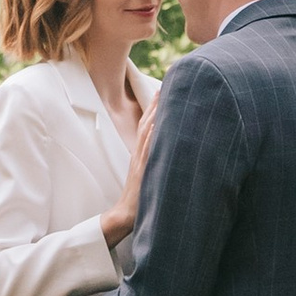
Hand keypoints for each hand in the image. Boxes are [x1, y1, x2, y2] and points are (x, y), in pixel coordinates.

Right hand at [99, 87, 159, 245]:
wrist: (124, 215)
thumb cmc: (140, 198)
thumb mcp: (150, 174)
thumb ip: (157, 161)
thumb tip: (171, 151)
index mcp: (142, 152)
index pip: (149, 123)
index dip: (157, 106)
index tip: (166, 87)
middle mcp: (140, 152)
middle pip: (147, 121)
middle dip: (157, 101)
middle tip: (167, 80)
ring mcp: (141, 161)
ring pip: (147, 131)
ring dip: (155, 112)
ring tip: (163, 93)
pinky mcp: (143, 171)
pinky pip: (148, 150)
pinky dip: (152, 135)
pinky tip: (157, 123)